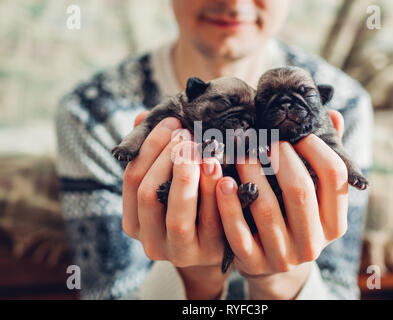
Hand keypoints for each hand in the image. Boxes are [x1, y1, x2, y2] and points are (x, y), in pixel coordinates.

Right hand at [122, 112, 229, 299]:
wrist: (219, 240)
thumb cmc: (190, 202)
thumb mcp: (170, 181)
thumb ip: (155, 153)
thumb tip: (141, 117)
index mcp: (134, 222)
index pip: (133, 179)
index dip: (151, 147)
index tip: (172, 122)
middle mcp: (151, 242)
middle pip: (149, 194)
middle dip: (168, 158)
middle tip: (187, 134)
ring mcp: (179, 253)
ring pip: (178, 215)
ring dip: (190, 177)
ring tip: (204, 150)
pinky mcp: (209, 254)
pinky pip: (212, 223)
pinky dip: (216, 195)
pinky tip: (223, 172)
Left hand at [215, 110, 346, 299]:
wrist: (273, 266)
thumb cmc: (294, 219)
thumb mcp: (314, 198)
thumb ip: (323, 160)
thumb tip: (334, 115)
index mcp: (334, 223)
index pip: (334, 176)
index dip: (316, 147)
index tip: (296, 131)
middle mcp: (313, 243)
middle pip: (300, 190)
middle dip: (280, 157)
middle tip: (264, 139)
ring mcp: (283, 256)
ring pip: (267, 209)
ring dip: (251, 173)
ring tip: (241, 152)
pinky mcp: (253, 262)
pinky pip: (239, 233)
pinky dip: (229, 205)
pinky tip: (222, 182)